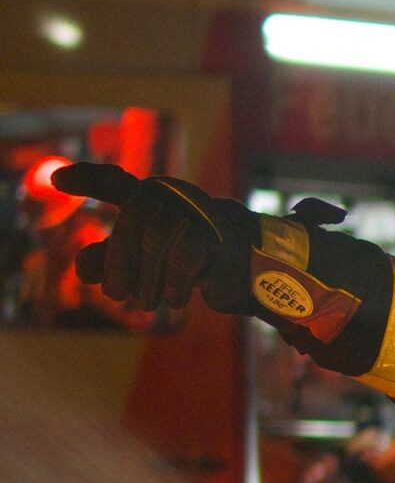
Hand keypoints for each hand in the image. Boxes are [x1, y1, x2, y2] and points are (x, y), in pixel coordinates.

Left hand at [53, 164, 257, 313]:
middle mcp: (171, 197)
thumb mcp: (149, 260)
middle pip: (132, 220)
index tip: (57, 180)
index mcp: (151, 197)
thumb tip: (81, 270)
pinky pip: (184, 256)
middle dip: (119, 261)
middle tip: (115, 296)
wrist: (249, 267)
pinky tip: (175, 301)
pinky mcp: (216, 235)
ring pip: (157, 239)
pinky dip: (175, 284)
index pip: (113, 181)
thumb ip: (114, 260)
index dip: (86, 179)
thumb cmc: (194, 258)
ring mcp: (195, 213)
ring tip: (145, 303)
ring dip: (147, 278)